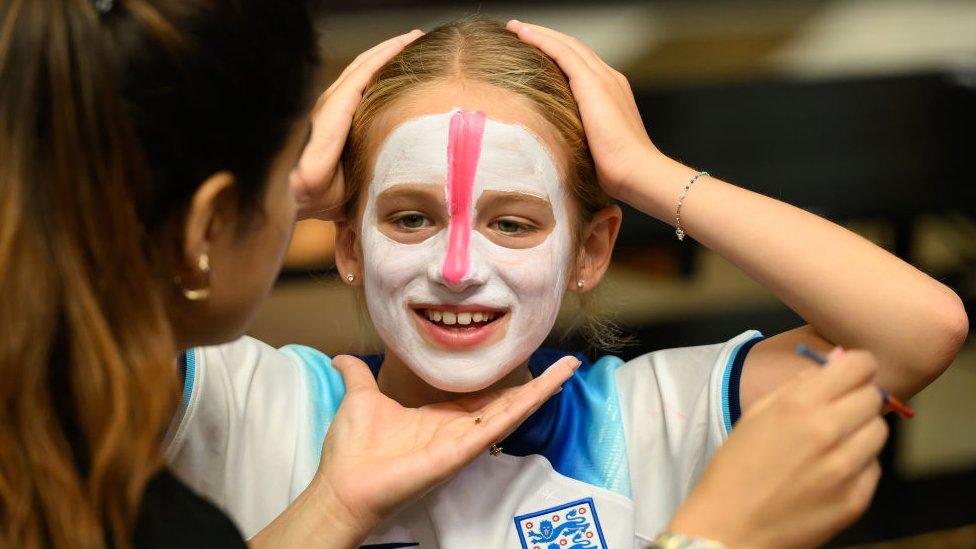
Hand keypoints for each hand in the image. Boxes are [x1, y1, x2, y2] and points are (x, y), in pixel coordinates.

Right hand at [290, 30, 422, 219]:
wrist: (299, 200)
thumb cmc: (325, 195)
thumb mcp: (358, 172)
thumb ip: (372, 161)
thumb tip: (403, 170)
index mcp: (337, 123)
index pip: (363, 87)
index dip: (384, 70)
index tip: (410, 60)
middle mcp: (330, 107)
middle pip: (364, 71)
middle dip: (389, 53)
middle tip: (416, 39)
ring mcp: (329, 104)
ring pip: (364, 66)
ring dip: (389, 48)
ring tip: (413, 36)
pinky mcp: (333, 106)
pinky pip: (362, 74)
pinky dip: (382, 56)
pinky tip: (400, 45)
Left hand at [306, 355, 579, 546]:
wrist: (341, 486)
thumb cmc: (351, 451)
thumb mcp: (360, 399)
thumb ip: (358, 375)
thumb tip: (342, 356)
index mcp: (439, 418)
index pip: (482, 395)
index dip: (505, 378)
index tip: (525, 359)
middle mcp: (458, 430)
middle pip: (505, 402)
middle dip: (535, 384)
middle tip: (565, 364)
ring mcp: (464, 441)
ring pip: (512, 411)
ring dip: (542, 390)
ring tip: (568, 369)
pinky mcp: (464, 450)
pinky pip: (502, 423)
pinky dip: (527, 403)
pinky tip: (548, 387)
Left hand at [506, 20, 663, 202]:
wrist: (636, 171)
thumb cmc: (617, 171)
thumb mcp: (594, 147)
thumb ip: (580, 136)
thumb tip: (556, 144)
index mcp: (611, 93)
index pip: (580, 64)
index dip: (557, 53)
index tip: (534, 50)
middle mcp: (609, 78)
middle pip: (573, 48)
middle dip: (546, 37)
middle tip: (519, 30)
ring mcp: (603, 78)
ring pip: (566, 45)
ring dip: (539, 33)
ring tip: (516, 27)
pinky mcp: (592, 83)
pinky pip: (562, 52)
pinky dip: (541, 40)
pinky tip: (522, 34)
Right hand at [669, 349, 887, 547]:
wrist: (729, 528)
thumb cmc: (735, 469)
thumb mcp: (756, 415)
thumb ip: (798, 385)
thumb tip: (838, 360)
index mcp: (799, 405)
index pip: (860, 366)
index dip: (858, 366)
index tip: (851, 374)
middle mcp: (827, 432)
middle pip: (872, 398)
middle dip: (858, 398)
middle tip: (837, 411)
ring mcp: (845, 468)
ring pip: (878, 431)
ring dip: (861, 431)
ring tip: (832, 444)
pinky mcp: (855, 499)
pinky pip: (873, 467)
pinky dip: (857, 465)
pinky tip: (829, 473)